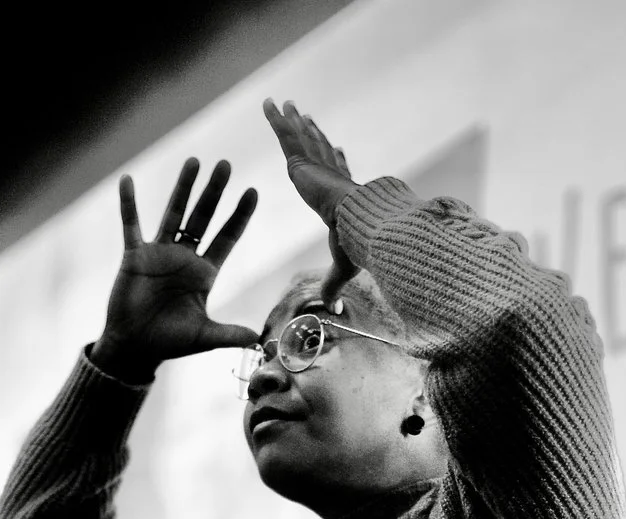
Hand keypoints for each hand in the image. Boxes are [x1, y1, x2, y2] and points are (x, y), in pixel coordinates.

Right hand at [96, 159, 258, 381]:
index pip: (226, 238)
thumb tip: (257, 339)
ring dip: (183, 188)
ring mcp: (159, 254)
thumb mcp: (203, 337)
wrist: (135, 347)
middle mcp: (185, 258)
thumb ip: (228, 334)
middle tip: (226, 165)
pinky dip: (129, 204)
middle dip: (214, 192)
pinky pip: (131, 225)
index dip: (239, 216)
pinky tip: (127, 180)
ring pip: (173, 214)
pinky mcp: (134, 257)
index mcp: (204, 273)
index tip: (253, 191)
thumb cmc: (169, 342)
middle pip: (203, 217)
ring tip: (194, 161)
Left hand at [262, 99, 358, 297]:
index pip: (338, 173)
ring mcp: (317, 166)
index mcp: (342, 195)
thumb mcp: (341, 265)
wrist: (357, 225)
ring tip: (286, 103)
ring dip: (292, 121)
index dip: (336, 160)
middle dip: (312, 133)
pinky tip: (267, 103)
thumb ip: (333, 282)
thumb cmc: (357, 244)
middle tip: (307, 117)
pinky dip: (276, 119)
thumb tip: (333, 307)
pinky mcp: (303, 163)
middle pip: (318, 149)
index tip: (337, 149)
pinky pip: (285, 136)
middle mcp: (330, 175)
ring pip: (301, 139)